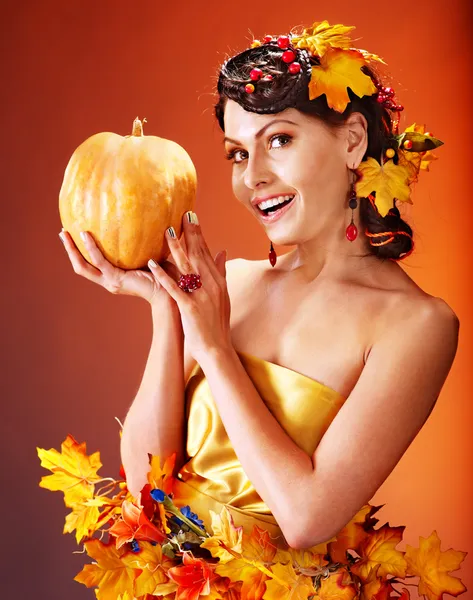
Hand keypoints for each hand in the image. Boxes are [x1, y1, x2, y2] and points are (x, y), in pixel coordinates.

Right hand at [59, 229, 179, 306]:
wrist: (172, 292)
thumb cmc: (166, 274)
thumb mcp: (150, 255)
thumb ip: (142, 244)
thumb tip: (143, 220)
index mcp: (115, 277)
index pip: (91, 265)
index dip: (80, 252)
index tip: (73, 235)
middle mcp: (110, 281)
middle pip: (80, 267)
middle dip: (70, 250)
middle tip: (62, 232)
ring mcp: (111, 282)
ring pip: (84, 266)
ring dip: (74, 249)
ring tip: (67, 232)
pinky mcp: (116, 280)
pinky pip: (99, 262)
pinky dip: (91, 249)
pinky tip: (85, 235)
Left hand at [146, 212, 230, 361]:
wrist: (217, 348)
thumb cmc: (217, 323)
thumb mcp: (223, 296)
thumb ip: (221, 272)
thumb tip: (223, 251)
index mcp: (218, 281)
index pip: (207, 252)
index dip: (199, 234)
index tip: (191, 217)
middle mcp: (211, 285)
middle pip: (199, 254)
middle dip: (190, 234)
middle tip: (182, 214)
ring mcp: (201, 296)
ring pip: (187, 267)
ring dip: (176, 249)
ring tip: (166, 232)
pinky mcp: (190, 308)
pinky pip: (175, 288)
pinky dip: (163, 274)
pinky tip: (153, 263)